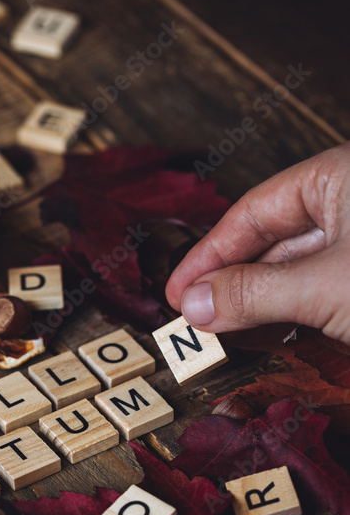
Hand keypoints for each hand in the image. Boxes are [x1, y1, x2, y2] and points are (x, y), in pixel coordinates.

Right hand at [166, 142, 349, 343]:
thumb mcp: (327, 285)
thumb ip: (256, 292)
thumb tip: (198, 301)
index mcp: (341, 177)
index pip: (254, 211)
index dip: (209, 254)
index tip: (180, 290)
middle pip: (270, 242)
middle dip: (230, 284)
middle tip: (195, 316)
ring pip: (294, 273)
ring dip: (256, 307)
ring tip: (221, 332)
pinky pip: (320, 295)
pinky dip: (291, 318)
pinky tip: (265, 337)